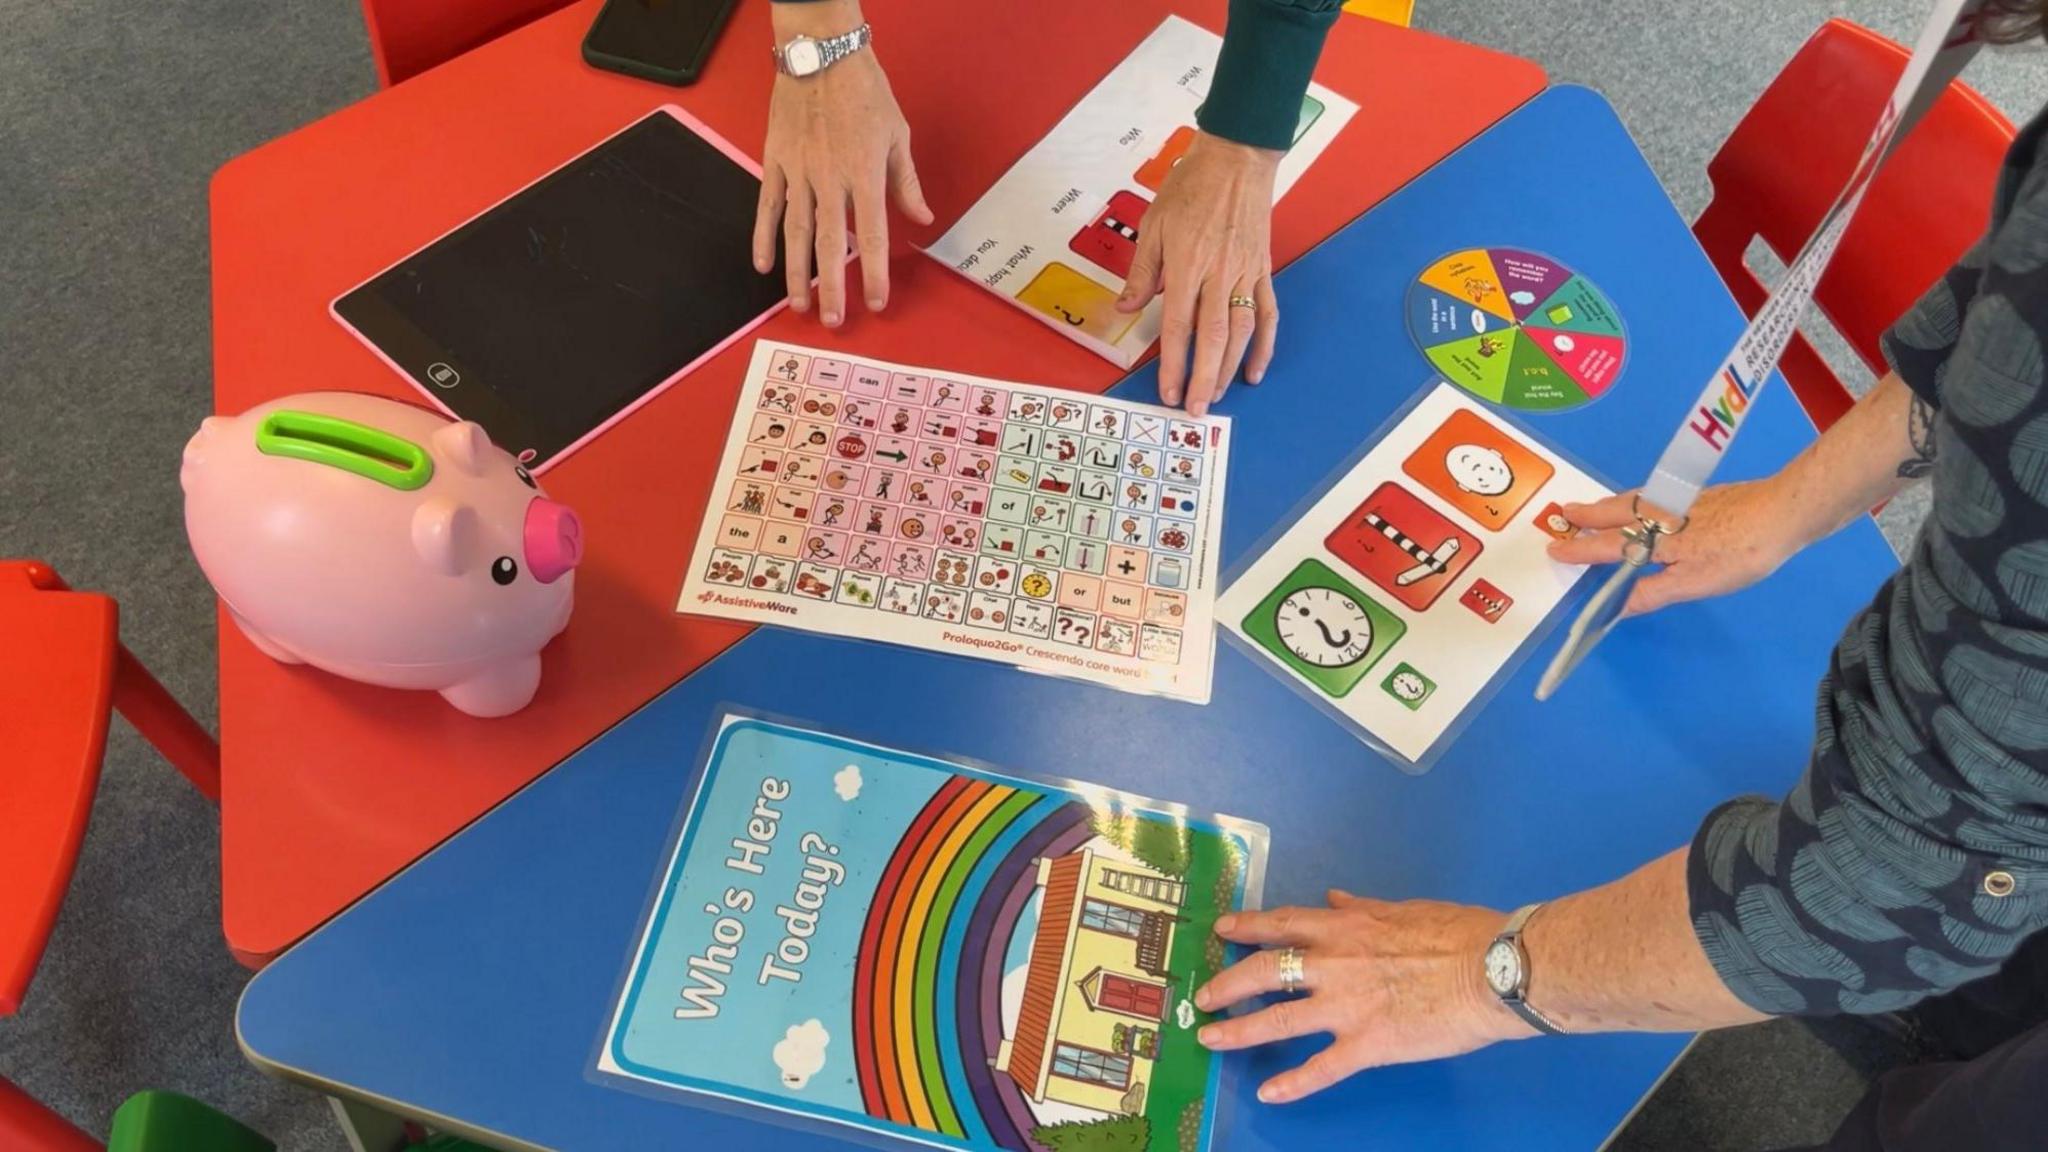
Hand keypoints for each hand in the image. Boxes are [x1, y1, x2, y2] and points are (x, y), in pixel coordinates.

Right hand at [753, 1, 931, 326]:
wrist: (821, 54)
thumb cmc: (865, 91)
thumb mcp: (897, 134)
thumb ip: (905, 181)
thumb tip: (922, 217)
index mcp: (864, 173)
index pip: (872, 234)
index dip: (875, 272)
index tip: (876, 302)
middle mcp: (829, 178)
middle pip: (831, 244)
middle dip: (832, 286)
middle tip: (833, 320)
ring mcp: (798, 171)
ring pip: (796, 232)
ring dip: (797, 272)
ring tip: (798, 304)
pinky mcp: (775, 161)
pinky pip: (767, 206)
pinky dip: (763, 236)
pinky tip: (763, 265)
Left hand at [1118, 131, 1279, 416]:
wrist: (1238, 157)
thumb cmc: (1190, 187)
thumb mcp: (1154, 224)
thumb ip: (1142, 272)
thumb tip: (1126, 309)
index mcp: (1187, 263)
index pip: (1180, 324)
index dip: (1174, 363)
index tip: (1168, 392)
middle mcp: (1219, 273)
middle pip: (1214, 336)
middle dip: (1205, 377)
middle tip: (1196, 410)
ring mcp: (1246, 273)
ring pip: (1242, 330)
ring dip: (1230, 367)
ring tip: (1217, 395)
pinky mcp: (1262, 269)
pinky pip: (1268, 313)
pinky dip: (1264, 345)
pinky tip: (1255, 371)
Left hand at [1196, 892, 1530, 1102]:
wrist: (1493, 970)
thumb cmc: (1458, 933)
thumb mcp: (1404, 908)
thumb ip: (1363, 908)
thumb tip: (1337, 898)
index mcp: (1343, 927)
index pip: (1281, 924)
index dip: (1246, 927)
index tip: (1222, 930)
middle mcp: (1333, 963)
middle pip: (1264, 971)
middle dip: (1228, 984)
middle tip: (1204, 996)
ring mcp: (1346, 1006)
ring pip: (1277, 1019)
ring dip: (1239, 1030)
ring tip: (1211, 1038)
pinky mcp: (1368, 1044)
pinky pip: (1321, 1068)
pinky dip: (1291, 1083)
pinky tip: (1268, 1094)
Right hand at [1545, 478, 1807, 616]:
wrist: (1784, 512)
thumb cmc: (1739, 552)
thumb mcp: (1695, 582)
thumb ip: (1653, 592)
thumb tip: (1615, 607)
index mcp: (1656, 540)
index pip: (1609, 547)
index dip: (1582, 551)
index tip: (1555, 549)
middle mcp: (1661, 516)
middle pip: (1617, 513)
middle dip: (1589, 516)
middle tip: (1564, 512)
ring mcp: (1681, 501)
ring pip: (1634, 500)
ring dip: (1610, 504)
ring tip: (1595, 507)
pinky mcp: (1700, 494)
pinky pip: (1653, 495)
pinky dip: (1637, 498)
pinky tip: (1646, 502)